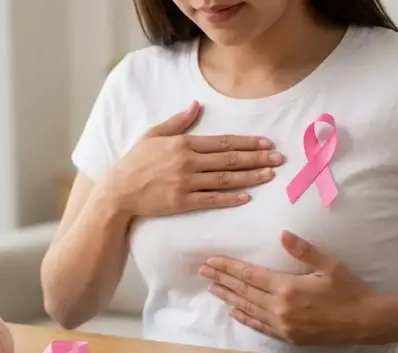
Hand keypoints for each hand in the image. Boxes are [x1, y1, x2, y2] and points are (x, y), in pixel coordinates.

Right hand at [104, 101, 284, 216]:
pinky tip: (246, 197)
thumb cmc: (135, 161)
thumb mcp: (154, 134)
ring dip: (250, 177)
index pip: (222, 142)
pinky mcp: (181, 202)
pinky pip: (211, 200)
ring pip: (224, 179)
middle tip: (279, 158)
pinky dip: (229, 198)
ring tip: (270, 174)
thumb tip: (196, 105)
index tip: (266, 142)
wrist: (118, 190)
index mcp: (183, 143)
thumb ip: (178, 121)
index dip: (246, 142)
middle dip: (257, 158)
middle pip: (229, 160)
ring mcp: (185, 183)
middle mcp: (187, 162)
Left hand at [199, 231, 377, 345]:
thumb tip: (282, 234)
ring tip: (212, 288)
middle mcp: (279, 308)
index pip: (249, 276)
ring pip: (248, 309)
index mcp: (287, 288)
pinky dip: (245, 318)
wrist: (367, 322)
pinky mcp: (288, 336)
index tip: (211, 261)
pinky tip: (234, 312)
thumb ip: (303, 250)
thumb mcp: (330, 265)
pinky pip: (260, 326)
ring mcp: (283, 325)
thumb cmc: (350, 290)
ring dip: (229, 298)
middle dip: (222, 279)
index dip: (228, 268)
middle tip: (202, 271)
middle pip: (243, 291)